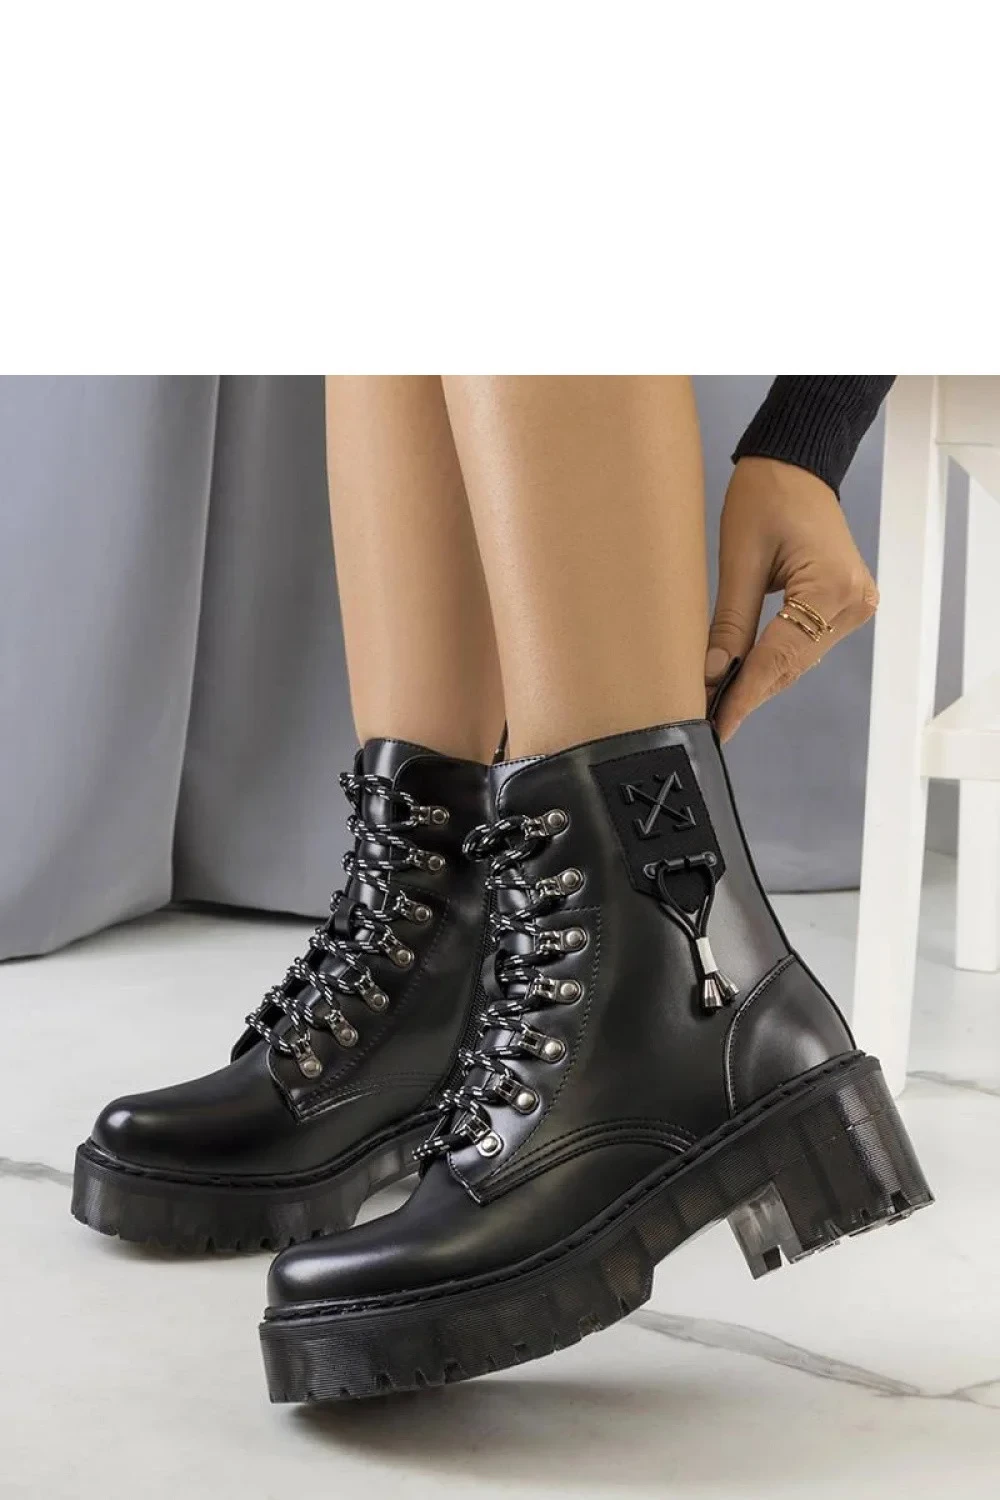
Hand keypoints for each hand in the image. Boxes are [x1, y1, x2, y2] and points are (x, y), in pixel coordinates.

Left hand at [705, 457, 878, 741]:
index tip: (718, 725)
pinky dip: (772, 661)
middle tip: (707, 721)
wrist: (796, 464)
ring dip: (758, 682)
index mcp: (832, 588)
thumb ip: (730, 622)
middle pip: (790, 666)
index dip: (744, 695)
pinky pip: (803, 646)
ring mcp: (855, 606)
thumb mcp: (739, 560)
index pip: (779, 657)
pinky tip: (743, 677)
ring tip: (718, 704)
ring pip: (797, 661)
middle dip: (747, 694)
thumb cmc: (767, 495)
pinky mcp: (845, 605)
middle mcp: (853, 603)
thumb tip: (712, 674)